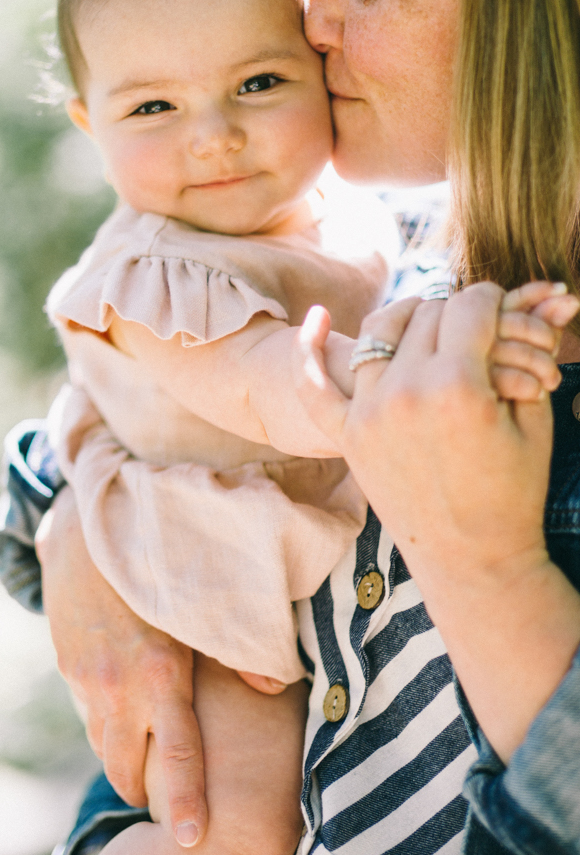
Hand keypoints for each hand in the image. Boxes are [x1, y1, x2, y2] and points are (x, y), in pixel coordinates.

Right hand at [37, 486, 206, 845]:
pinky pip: (86, 709)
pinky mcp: (67, 662)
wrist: (85, 526)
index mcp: (160, 674)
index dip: (184, 802)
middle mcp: (117, 685)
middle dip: (143, 790)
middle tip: (159, 806)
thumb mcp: (200, 602)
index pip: (179, 754)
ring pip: (101, 741)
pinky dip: (103, 721)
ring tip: (140, 769)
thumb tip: (274, 687)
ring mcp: (86, 677)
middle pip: (127, 765)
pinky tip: (118, 711)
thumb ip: (235, 648)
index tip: (190, 841)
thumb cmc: (156, 560)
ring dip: (120, 758)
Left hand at [296, 284, 579, 758]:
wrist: (473, 560)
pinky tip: (315, 317)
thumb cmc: (514, 491)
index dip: (495, 300)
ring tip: (430, 326)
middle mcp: (406, 392)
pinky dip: (307, 351)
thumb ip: (528, 350)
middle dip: (459, 312)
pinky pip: (314, 387)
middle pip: (429, 311)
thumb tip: (547, 294)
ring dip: (409, 319)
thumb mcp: (534, 419)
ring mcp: (369, 413)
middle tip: (477, 329)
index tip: (504, 308)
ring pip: (380, 330)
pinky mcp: (348, 436)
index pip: (472, 305)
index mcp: (459, 387)